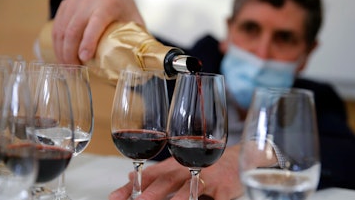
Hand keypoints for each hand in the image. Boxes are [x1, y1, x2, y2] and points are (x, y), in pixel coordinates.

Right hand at [52, 0, 144, 63]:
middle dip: (70, 53)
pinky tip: (61, 56)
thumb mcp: (134, 19)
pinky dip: (57, 44)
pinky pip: (57, 26)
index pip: (95, 24)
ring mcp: (74, 2)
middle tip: (74, 71)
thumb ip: (137, 37)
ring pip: (61, 30)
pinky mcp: (65, 5)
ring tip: (67, 68)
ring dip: (61, 52)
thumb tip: (143, 62)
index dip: (88, 42)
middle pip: (73, 30)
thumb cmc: (122, 6)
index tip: (85, 58)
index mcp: (108, 5)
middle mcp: (88, 1)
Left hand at [108, 145, 243, 199]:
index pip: (149, 175)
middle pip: (166, 182)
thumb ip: (156, 171)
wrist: (240, 158)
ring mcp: (207, 179)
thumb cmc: (205, 164)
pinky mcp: (224, 189)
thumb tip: (129, 175)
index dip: (131, 187)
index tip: (114, 198)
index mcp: (175, 164)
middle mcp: (188, 169)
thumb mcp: (180, 163)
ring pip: (189, 191)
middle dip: (148, 195)